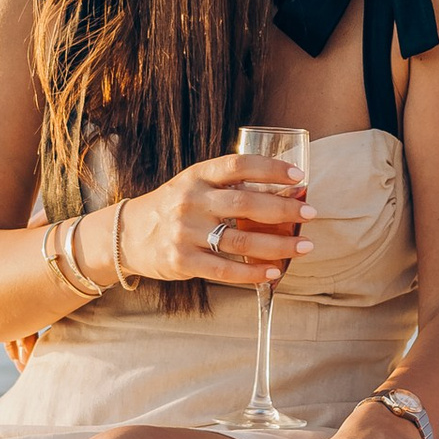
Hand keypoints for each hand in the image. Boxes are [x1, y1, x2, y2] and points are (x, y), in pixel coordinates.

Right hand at [114, 155, 309, 292]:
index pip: (238, 165)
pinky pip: (225, 270)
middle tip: (311, 214)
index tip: (299, 177)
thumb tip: (283, 191)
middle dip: (284, 210)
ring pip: (241, 241)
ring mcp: (185, 232)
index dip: (271, 169)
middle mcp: (191, 201)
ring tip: (304, 247)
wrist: (126, 234)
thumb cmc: (174, 207)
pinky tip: (274, 272)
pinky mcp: (182, 261)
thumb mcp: (194, 184)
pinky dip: (253, 273)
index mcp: (197, 175)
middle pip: (245, 204)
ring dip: (278, 246)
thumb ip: (228, 185)